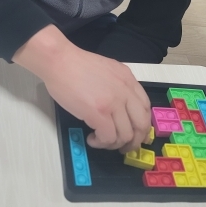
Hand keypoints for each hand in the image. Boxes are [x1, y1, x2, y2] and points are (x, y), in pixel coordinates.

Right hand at [13, 25, 151, 151]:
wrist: (59, 60)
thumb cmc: (76, 64)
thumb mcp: (107, 70)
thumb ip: (118, 86)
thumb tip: (120, 107)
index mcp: (127, 78)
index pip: (146, 107)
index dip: (142, 125)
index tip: (135, 133)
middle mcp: (125, 90)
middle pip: (141, 124)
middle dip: (134, 140)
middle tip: (123, 146)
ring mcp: (113, 102)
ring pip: (125, 135)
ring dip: (114, 144)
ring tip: (101, 140)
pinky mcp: (98, 113)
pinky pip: (108, 137)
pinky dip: (101, 143)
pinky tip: (92, 139)